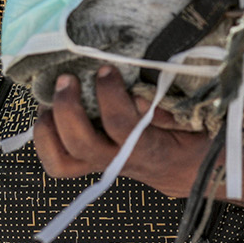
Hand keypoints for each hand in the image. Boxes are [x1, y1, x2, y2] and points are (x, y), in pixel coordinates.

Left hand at [34, 68, 221, 199]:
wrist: (193, 172)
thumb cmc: (196, 140)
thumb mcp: (197, 121)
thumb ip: (173, 109)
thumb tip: (141, 96)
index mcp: (150, 149)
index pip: (122, 127)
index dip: (109, 96)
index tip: (106, 69)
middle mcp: (120, 161)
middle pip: (81, 144)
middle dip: (67, 109)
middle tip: (68, 80)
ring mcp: (102, 165)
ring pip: (62, 162)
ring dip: (48, 130)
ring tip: (48, 102)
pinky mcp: (91, 164)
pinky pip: (59, 162)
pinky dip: (46, 138)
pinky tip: (48, 114)